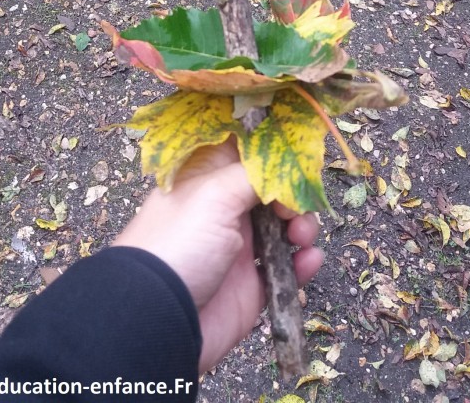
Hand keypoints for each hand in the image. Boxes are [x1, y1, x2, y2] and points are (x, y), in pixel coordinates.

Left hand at [112, 140, 323, 372]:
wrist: (161, 318)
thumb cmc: (179, 243)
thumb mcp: (214, 193)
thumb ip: (253, 174)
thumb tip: (281, 163)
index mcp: (207, 180)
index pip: (243, 153)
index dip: (271, 151)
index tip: (296, 153)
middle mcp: (224, 210)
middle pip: (271, 190)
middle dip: (292, 194)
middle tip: (293, 207)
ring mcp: (239, 248)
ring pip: (284, 227)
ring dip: (302, 226)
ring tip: (301, 237)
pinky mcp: (252, 285)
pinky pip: (287, 269)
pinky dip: (303, 263)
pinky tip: (308, 260)